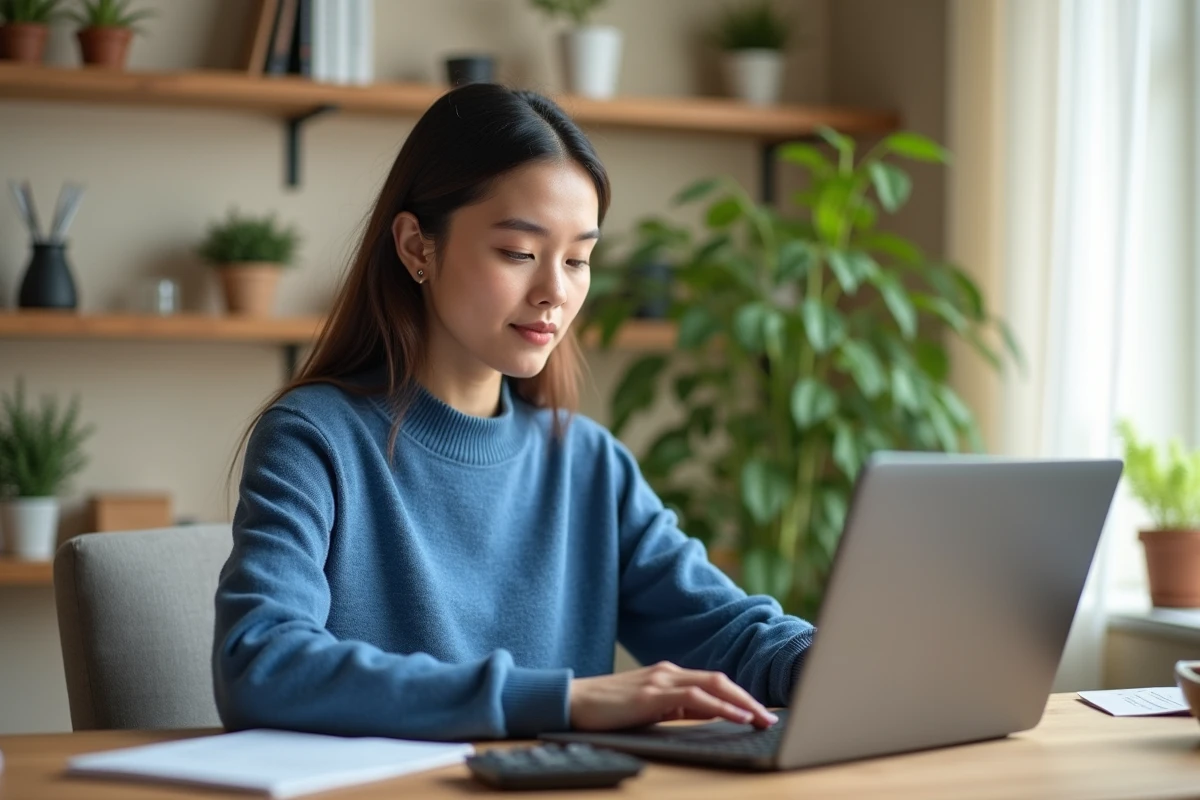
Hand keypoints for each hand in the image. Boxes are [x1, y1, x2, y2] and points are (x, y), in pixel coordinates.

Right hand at [568, 661, 778, 730]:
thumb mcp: (649, 709)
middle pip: (720, 680)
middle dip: (749, 698)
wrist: (571, 702)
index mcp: (668, 676)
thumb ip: (676, 708)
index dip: (740, 696)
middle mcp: (668, 672)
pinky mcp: (652, 695)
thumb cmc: (607, 710)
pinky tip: (737, 716)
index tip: (760, 712)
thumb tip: (709, 716)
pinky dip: (720, 707)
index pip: (713, 682)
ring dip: (743, 702)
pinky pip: (695, 698)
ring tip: (763, 718)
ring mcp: (660, 681)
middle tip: (771, 717)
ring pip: (713, 685)